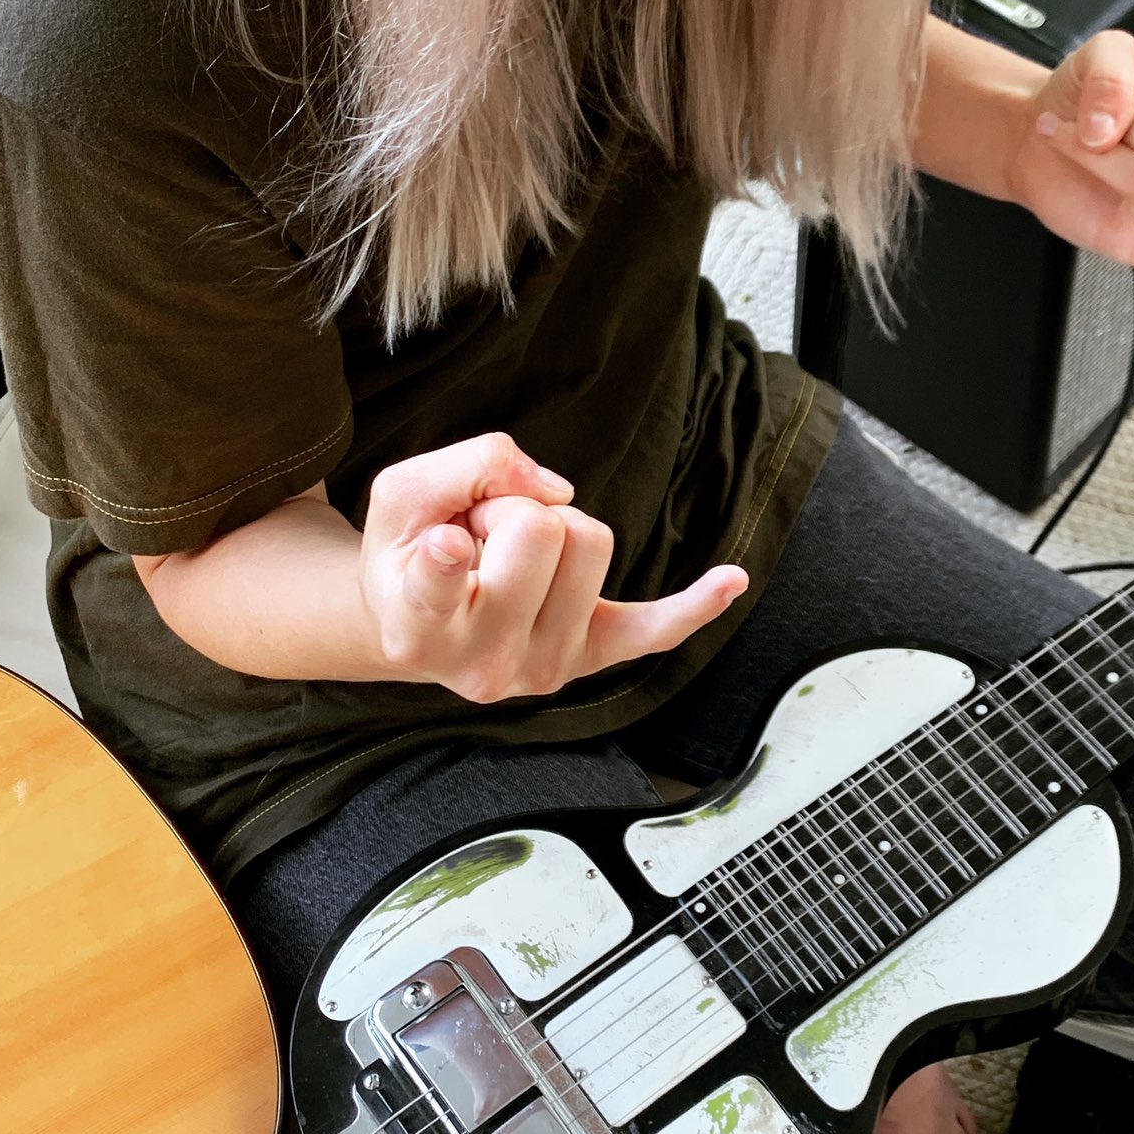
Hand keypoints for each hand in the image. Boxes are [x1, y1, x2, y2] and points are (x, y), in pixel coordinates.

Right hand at [358, 433, 747, 702]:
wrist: (416, 623)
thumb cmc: (407, 552)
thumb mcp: (403, 494)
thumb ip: (468, 466)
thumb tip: (558, 490)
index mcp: (416, 622)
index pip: (440, 579)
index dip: (447, 553)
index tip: (448, 544)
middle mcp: (482, 661)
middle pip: (541, 531)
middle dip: (512, 508)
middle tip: (480, 538)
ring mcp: (544, 667)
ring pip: (592, 541)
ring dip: (554, 528)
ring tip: (509, 557)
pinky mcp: (592, 658)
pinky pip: (654, 630)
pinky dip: (694, 606)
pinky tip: (730, 579)